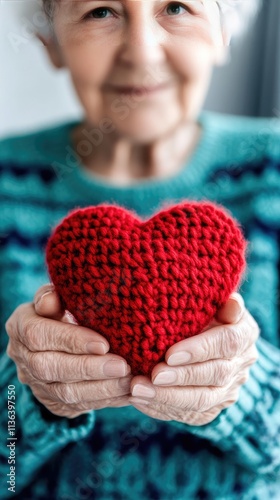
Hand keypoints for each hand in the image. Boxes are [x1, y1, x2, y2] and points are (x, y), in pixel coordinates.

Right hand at [5, 284, 131, 418]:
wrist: (63, 339)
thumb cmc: (66, 310)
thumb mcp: (61, 297)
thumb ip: (55, 297)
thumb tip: (52, 298)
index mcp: (20, 326)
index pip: (39, 335)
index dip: (70, 340)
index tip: (104, 343)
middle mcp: (23, 358)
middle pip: (51, 368)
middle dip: (89, 369)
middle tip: (122, 366)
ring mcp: (37, 384)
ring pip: (65, 393)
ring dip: (100, 389)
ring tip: (128, 381)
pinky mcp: (53, 403)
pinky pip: (79, 406)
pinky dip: (105, 400)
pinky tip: (127, 392)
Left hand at [129, 293, 259, 425]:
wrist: (199, 333)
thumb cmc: (198, 310)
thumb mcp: (209, 300)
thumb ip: (219, 302)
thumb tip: (233, 301)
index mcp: (244, 334)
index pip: (227, 343)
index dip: (200, 349)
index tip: (169, 354)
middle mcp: (241, 364)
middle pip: (215, 375)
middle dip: (181, 377)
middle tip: (152, 376)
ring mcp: (228, 389)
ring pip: (202, 400)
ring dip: (167, 397)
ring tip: (138, 390)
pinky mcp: (212, 408)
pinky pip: (189, 414)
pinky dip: (162, 409)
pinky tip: (139, 401)